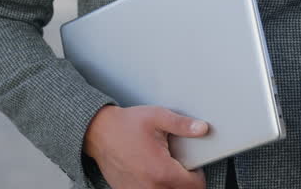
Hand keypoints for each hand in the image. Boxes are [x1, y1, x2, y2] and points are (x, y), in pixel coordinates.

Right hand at [83, 105, 208, 188]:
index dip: (198, 175)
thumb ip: (182, 125)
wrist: (98, 132)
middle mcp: (151, 187)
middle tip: (179, 166)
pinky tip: (149, 173)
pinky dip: (154, 186)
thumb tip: (202, 129)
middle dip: (185, 182)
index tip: (193, 166)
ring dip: (170, 185)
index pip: (195, 186)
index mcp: (162, 171)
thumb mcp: (157, 117)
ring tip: (163, 169)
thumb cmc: (125, 125)